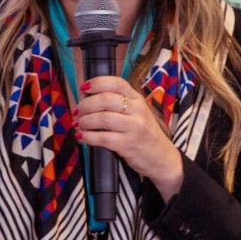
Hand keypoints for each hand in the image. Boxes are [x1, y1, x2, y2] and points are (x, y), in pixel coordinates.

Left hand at [75, 77, 183, 201]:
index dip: (97, 83)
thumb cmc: (143, 133)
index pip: (116, 83)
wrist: (162, 157)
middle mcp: (137, 110)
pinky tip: (83, 137)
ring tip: (79, 124)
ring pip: (102, 118)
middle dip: (85, 105)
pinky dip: (88, 137)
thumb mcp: (136, 112)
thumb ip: (117, 103)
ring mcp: (134, 127)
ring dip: (85, 121)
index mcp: (137, 99)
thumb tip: (86, 98)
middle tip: (78, 111)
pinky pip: (103, 138)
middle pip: (105, 99)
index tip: (83, 88)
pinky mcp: (129, 144)